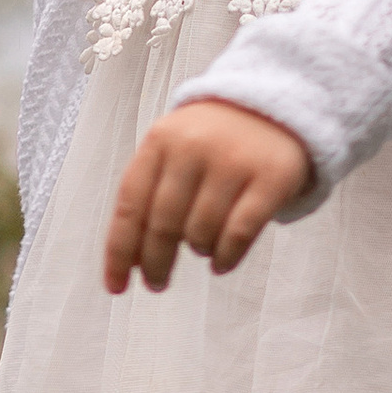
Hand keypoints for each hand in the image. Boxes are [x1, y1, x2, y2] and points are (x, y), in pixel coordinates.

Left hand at [103, 101, 312, 293]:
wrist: (274, 106)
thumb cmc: (213, 141)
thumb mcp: (173, 150)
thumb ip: (150, 193)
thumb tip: (130, 262)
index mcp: (160, 140)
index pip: (129, 204)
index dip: (119, 252)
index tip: (117, 287)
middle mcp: (194, 146)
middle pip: (163, 223)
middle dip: (156, 263)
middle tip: (157, 284)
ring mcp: (234, 160)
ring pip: (201, 231)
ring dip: (198, 251)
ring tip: (202, 249)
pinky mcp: (272, 176)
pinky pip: (239, 233)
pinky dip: (226, 257)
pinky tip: (221, 264)